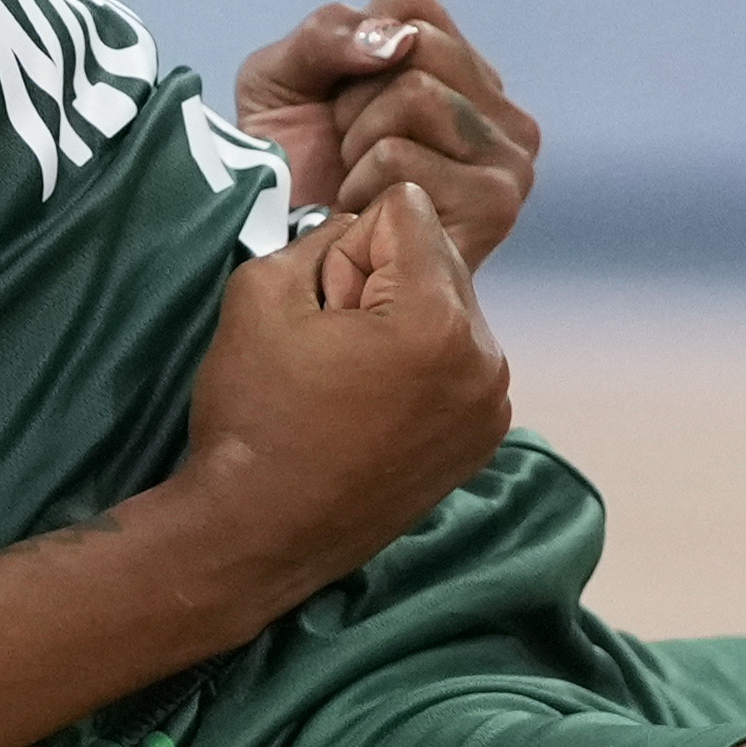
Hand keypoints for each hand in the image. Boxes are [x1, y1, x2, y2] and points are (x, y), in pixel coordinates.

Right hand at [158, 181, 511, 610]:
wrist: (257, 534)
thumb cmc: (253, 415)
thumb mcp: (263, 291)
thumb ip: (320, 235)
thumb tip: (361, 227)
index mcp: (437, 320)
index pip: (406, 212)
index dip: (346, 245)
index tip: (321, 304)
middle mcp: (485, 360)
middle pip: (436, 257)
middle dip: (381, 280)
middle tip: (330, 343)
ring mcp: (492, 406)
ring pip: (449, 307)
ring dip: (401, 320)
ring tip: (348, 377)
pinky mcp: (484, 438)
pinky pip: (457, 359)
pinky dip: (420, 363)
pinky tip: (371, 405)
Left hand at [235, 0, 542, 271]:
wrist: (283, 253)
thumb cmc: (290, 166)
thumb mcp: (283, 76)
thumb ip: (329, 33)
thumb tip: (398, 40)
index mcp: (460, 66)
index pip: (409, 1)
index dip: (350, 45)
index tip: (338, 96)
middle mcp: (498, 108)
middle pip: (416, 45)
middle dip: (353, 97)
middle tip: (347, 149)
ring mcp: (508, 157)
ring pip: (415, 96)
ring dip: (357, 144)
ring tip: (359, 184)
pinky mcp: (495, 205)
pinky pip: (402, 158)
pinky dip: (362, 187)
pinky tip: (369, 217)